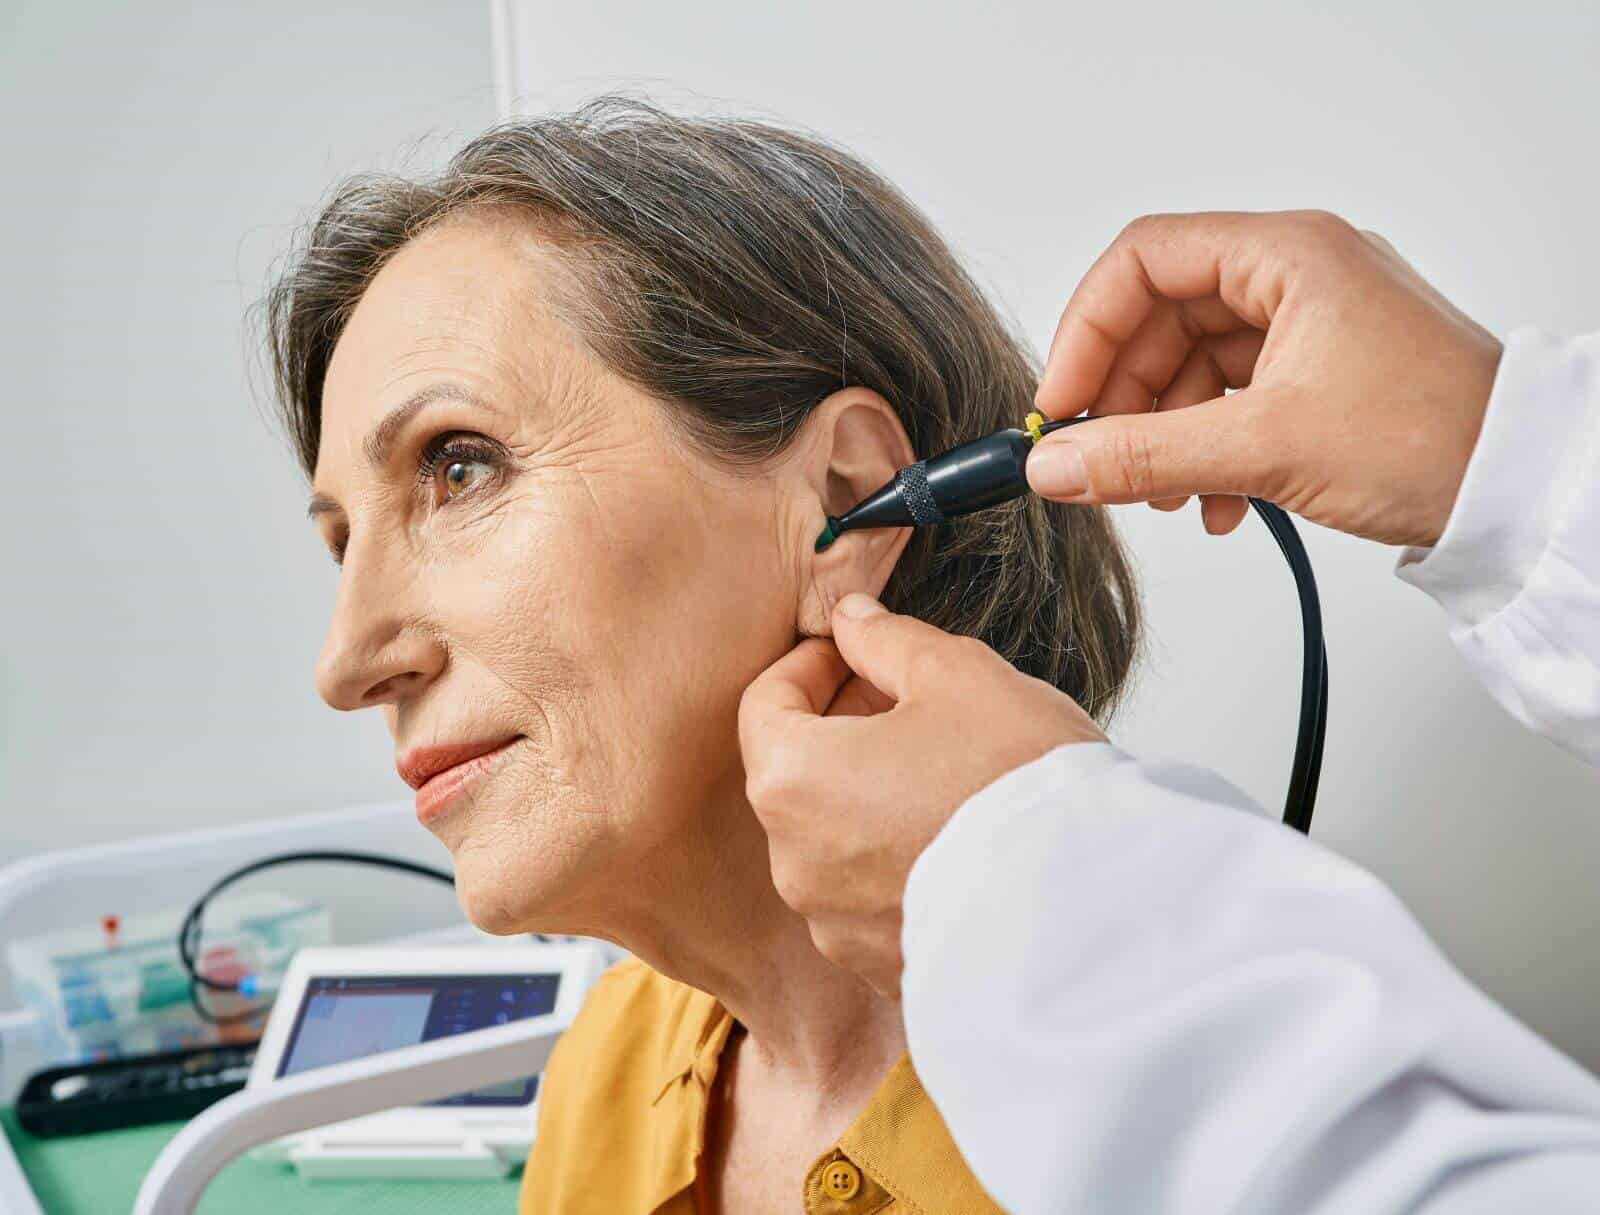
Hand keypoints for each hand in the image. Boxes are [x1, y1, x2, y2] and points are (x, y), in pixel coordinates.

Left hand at [738, 593, 1103, 997]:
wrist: (1090, 909)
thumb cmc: (1018, 780)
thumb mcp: (958, 676)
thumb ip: (887, 640)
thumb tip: (851, 620)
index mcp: (794, 781)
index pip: (763, 705)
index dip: (809, 665)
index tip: (856, 652)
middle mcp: (795, 862)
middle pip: (796, 773)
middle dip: (842, 726)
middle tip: (908, 700)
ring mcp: (835, 925)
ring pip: (832, 838)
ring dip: (868, 794)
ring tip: (942, 768)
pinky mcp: (880, 967)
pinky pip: (870, 898)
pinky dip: (895, 859)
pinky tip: (955, 836)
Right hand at [1027, 210, 1502, 547]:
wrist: (1521, 487)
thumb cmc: (1431, 439)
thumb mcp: (1265, 448)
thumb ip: (1145, 456)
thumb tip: (1053, 465)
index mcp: (1286, 255)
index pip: (1143, 260)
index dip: (1087, 330)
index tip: (1060, 404)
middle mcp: (1294, 276)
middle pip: (1161, 318)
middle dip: (1125, 396)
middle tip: (1099, 462)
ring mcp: (1308, 324)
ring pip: (1191, 365)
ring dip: (1163, 435)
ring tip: (1163, 496)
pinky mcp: (1318, 373)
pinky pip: (1229, 399)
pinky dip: (1204, 449)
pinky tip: (1213, 504)